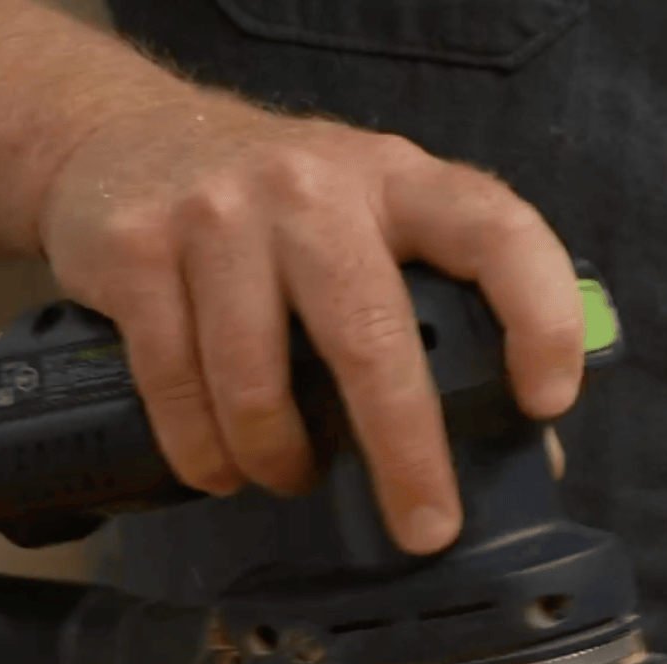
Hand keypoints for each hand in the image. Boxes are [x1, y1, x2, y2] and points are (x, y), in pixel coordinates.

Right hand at [37, 92, 585, 554]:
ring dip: (279, 460)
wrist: (122, 134)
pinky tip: (218, 466)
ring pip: (258, 381)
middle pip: (370, 335)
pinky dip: (202, 452)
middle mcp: (311, 187)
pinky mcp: (136, 251)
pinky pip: (174, 385)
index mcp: (397, 180)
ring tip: (289, 476)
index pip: (497, 233)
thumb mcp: (368, 222)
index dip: (538, 318)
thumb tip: (516, 448)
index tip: (545, 402)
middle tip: (425, 526)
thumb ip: (434, 308)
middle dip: (404, 452)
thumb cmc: (274, 209)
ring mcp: (217, 215)